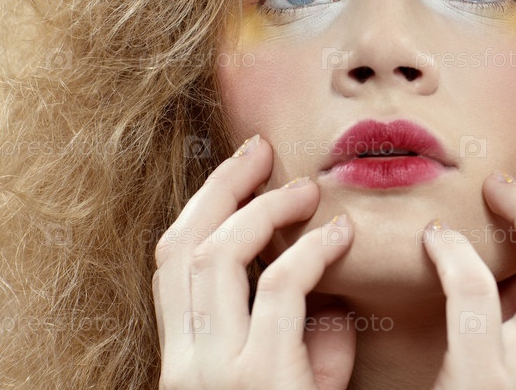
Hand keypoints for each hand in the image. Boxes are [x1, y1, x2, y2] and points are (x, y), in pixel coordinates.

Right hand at [152, 135, 355, 389]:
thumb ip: (301, 324)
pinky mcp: (260, 379)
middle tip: (261, 148)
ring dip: (265, 208)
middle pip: (184, 246)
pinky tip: (342, 233)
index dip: (204, 206)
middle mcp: (184, 367)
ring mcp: (215, 375)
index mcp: (184, 360)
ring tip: (307, 190)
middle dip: (222, 186)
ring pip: (219, 255)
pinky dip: (313, 248)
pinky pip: (280, 285)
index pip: (173, 264)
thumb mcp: (298, 375)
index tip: (241, 171)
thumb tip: (323, 267)